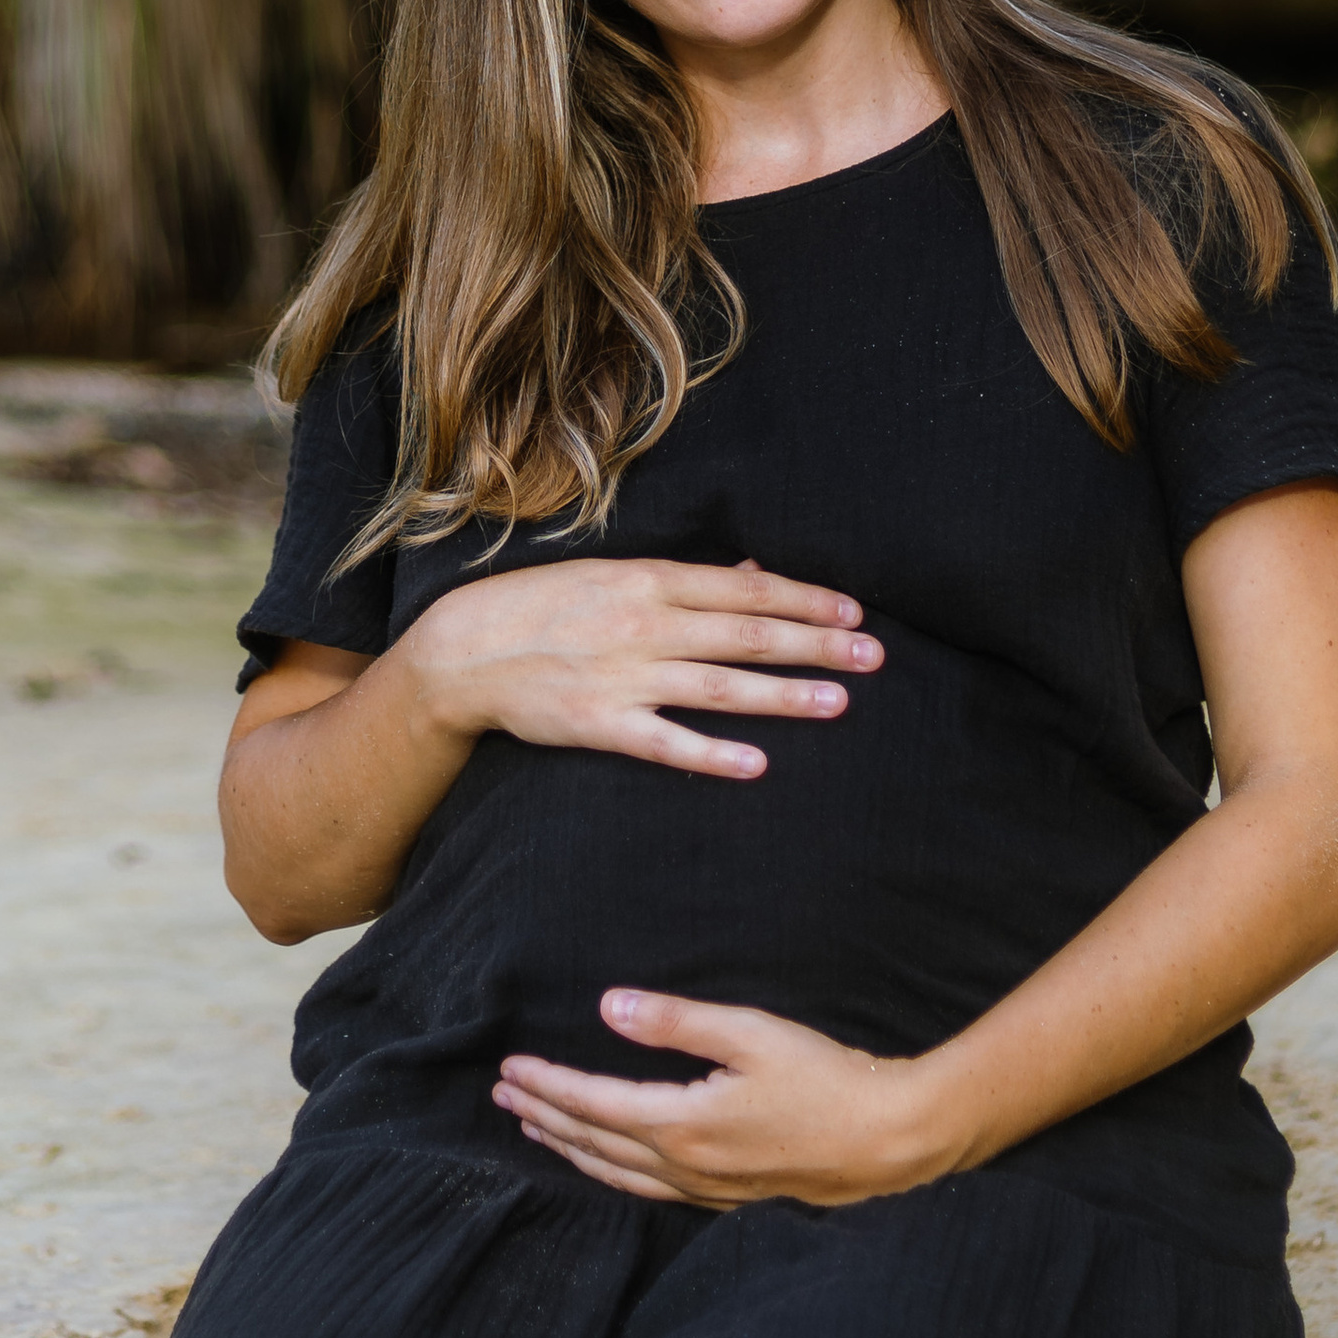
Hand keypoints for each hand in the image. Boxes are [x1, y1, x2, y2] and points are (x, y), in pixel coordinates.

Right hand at [401, 557, 879, 782]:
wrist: (464, 649)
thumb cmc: (543, 606)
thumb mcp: (613, 576)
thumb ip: (685, 580)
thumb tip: (752, 573)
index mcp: (649, 580)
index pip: (744, 589)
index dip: (804, 600)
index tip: (854, 611)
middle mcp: (644, 624)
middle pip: (746, 635)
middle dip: (815, 645)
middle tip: (873, 656)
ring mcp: (623, 676)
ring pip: (719, 687)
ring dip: (782, 696)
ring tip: (838, 704)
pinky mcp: (599, 724)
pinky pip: (665, 742)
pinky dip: (711, 753)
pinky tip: (756, 764)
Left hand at [492, 989, 959, 1205]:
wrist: (888, 1141)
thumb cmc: (825, 1080)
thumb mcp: (751, 1033)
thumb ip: (677, 1020)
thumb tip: (610, 1007)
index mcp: (682, 1123)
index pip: (592, 1104)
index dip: (547, 1085)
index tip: (510, 1069)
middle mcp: (684, 1165)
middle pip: (592, 1142)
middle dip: (544, 1116)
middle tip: (503, 1097)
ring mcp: (705, 1188)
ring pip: (615, 1174)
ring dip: (569, 1149)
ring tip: (536, 1131)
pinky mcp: (727, 1197)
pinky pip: (647, 1190)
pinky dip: (610, 1173)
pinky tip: (607, 1165)